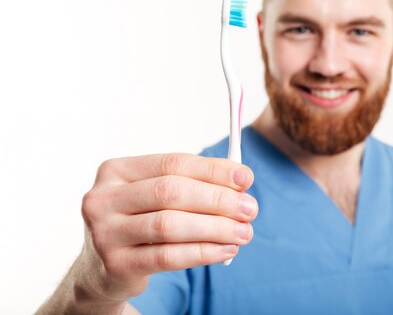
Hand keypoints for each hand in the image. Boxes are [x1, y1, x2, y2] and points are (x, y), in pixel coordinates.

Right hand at [78, 153, 256, 301]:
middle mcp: (103, 198)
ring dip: (215, 228)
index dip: (213, 170)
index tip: (246, 178)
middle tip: (250, 209)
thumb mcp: (159, 196)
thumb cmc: (142, 221)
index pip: (173, 163)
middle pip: (170, 192)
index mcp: (116, 170)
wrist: (104, 268)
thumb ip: (195, 184)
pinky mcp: (114, 265)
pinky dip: (202, 253)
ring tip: (244, 232)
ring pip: (169, 225)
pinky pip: (167, 257)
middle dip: (218, 200)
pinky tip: (226, 251)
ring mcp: (104, 232)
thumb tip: (242, 179)